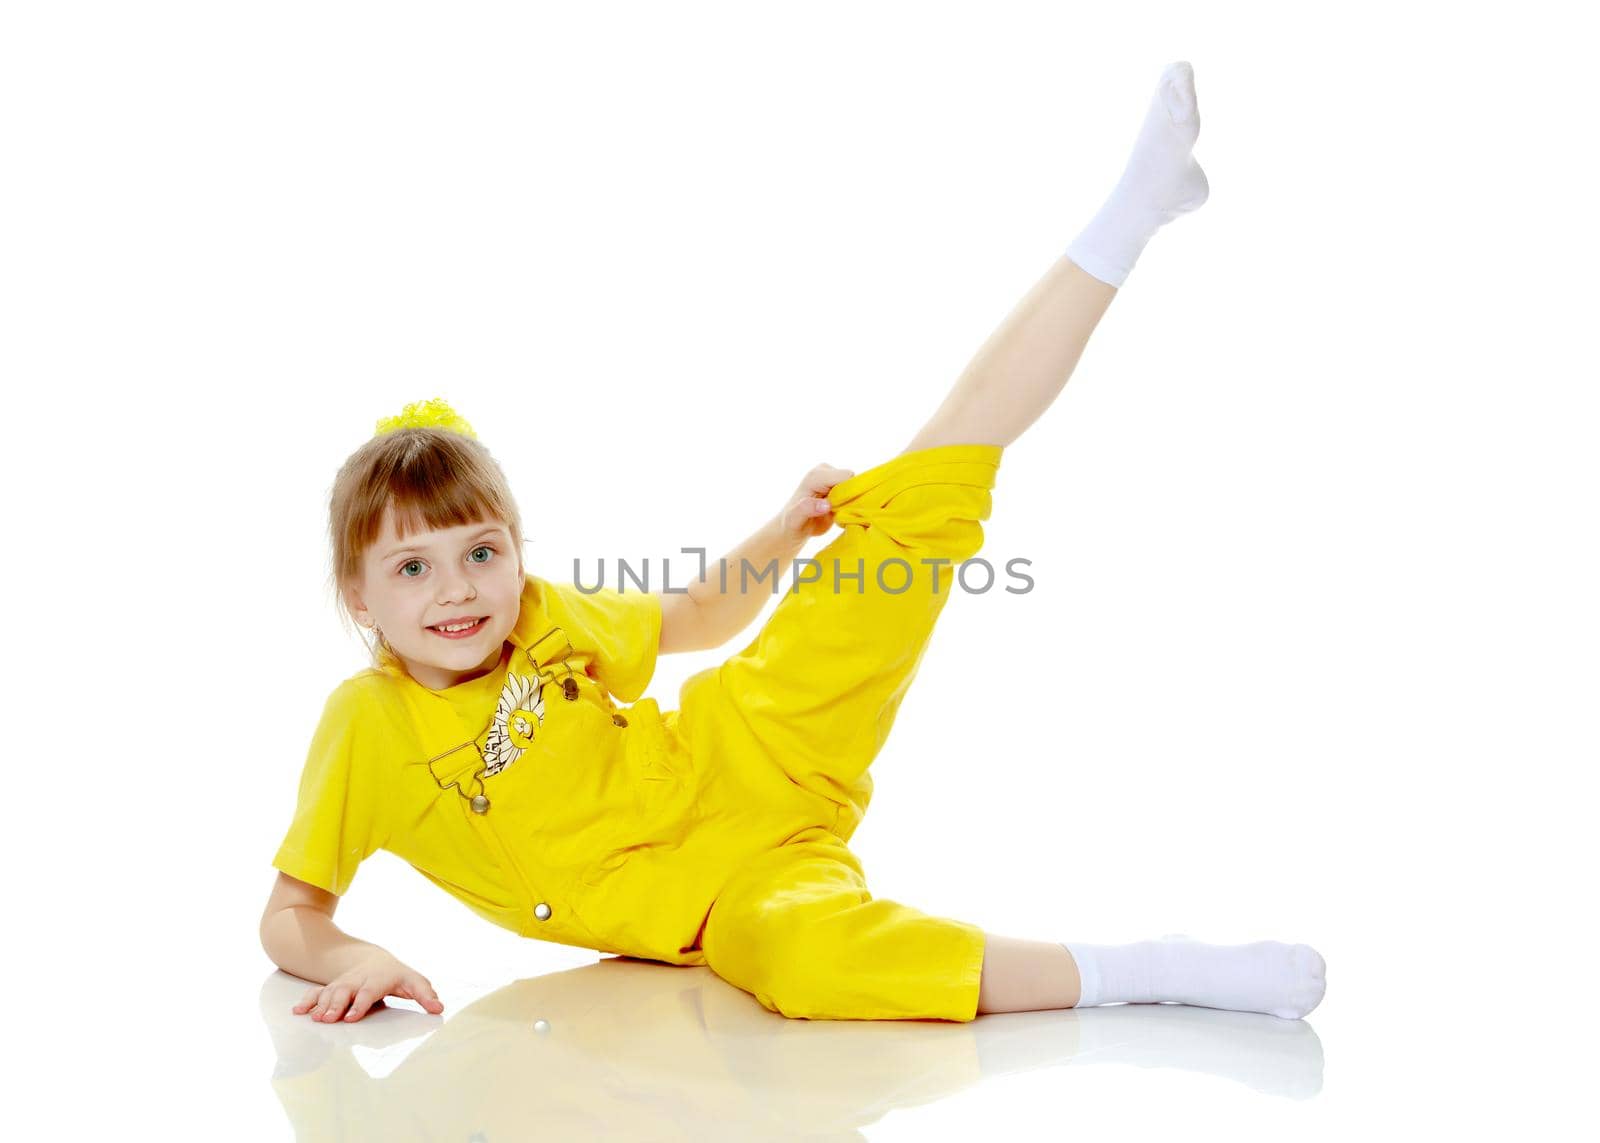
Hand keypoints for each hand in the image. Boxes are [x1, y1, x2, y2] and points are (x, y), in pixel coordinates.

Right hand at [291, 949, 443, 1022]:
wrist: (374, 961)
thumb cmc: (396, 976)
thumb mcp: (414, 982)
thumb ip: (425, 995)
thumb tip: (438, 1008)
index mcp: (378, 979)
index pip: (368, 992)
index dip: (359, 1004)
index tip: (351, 1017)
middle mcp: (357, 980)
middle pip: (344, 991)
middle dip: (335, 1005)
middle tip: (328, 1020)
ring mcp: (343, 984)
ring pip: (329, 992)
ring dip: (320, 1005)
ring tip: (314, 1019)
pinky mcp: (332, 988)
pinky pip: (317, 993)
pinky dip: (307, 1001)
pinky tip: (297, 1011)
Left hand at [777, 463, 854, 542]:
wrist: (793, 528)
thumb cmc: (792, 524)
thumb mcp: (794, 519)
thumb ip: (807, 509)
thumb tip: (826, 504)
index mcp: (816, 475)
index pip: (846, 476)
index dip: (849, 493)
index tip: (840, 509)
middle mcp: (825, 472)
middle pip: (853, 481)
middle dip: (851, 497)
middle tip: (837, 512)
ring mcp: (832, 480)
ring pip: (856, 487)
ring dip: (852, 502)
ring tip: (836, 513)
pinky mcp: (837, 488)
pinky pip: (855, 493)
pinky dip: (852, 504)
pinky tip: (839, 513)